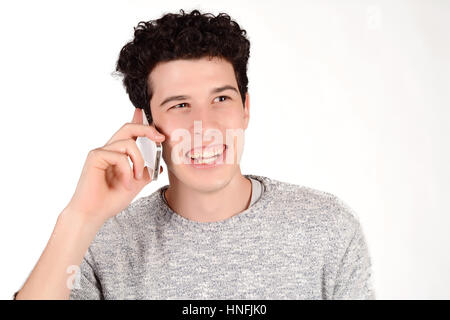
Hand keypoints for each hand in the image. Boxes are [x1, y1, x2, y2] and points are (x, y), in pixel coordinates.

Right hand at [65, 108, 164, 223]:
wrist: (93, 214)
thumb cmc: (110, 201)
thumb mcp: (135, 185)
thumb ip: (145, 174)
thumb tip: (159, 167)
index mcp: (117, 154)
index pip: (128, 133)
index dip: (137, 120)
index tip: (142, 111)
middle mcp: (108, 149)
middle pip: (128, 128)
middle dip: (147, 129)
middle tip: (160, 138)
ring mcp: (100, 152)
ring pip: (128, 143)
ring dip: (138, 161)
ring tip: (135, 179)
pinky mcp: (95, 157)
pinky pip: (120, 156)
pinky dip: (127, 171)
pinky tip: (125, 183)